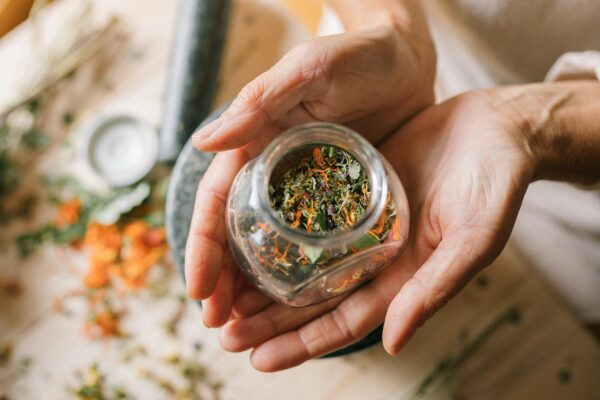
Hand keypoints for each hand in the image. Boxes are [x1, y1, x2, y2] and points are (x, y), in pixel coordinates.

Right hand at [185, 22, 435, 322]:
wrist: (406, 58)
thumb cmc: (357, 55)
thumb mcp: (308, 70)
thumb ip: (261, 101)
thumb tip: (204, 143)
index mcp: (257, 145)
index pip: (218, 201)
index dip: (205, 247)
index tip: (199, 291)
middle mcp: (276, 173)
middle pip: (240, 235)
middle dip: (226, 281)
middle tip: (221, 326)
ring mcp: (310, 189)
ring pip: (275, 247)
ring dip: (259, 289)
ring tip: (250, 331)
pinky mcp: (343, 197)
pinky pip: (319, 243)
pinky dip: (304, 275)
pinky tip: (300, 304)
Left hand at [217, 89, 536, 370]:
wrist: (498, 129)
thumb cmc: (495, 185)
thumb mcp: (471, 238)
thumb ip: (435, 288)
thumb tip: (394, 342)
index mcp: (402, 277)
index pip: (344, 322)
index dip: (302, 343)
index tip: (257, 358)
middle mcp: (375, 256)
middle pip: (314, 297)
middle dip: (270, 319)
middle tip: (225, 332)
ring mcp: (361, 221)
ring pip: (305, 259)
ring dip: (266, 278)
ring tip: (224, 293)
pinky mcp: (353, 184)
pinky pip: (309, 210)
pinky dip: (281, 226)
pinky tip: (250, 230)